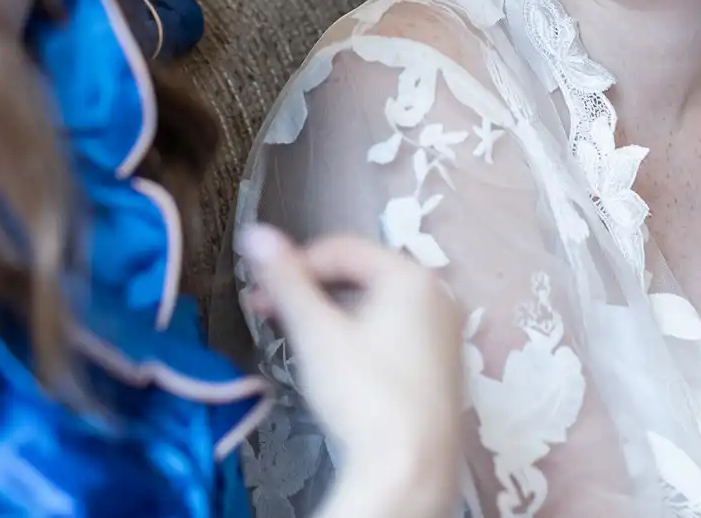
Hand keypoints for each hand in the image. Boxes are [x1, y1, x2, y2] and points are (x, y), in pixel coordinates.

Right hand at [238, 225, 462, 517]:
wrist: (412, 467)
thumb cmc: (365, 393)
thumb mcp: (317, 333)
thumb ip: (287, 281)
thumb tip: (255, 232)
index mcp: (410, 276)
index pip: (342, 249)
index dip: (295, 265)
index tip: (259, 294)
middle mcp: (437, 295)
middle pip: (362, 275)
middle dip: (312, 290)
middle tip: (269, 314)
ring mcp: (445, 332)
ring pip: (377, 306)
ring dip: (333, 314)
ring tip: (299, 339)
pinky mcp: (442, 366)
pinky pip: (395, 333)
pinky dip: (361, 336)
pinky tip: (338, 365)